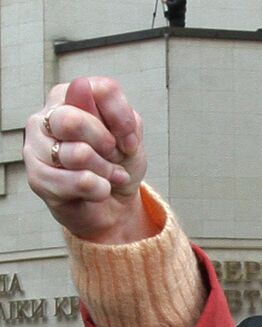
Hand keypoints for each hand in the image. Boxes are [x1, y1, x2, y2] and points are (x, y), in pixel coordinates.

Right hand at [24, 77, 155, 243]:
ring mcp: (36, 146)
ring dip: (106, 171)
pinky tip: (100, 190)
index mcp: (71, 96)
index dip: (123, 119)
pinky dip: (100, 189)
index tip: (129, 140)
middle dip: (106, 145)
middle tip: (114, 157)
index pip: (100, 89)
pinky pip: (79, 182)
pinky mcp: (37, 177)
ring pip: (78, 154)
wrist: (113, 207)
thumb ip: (117, 113)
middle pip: (73, 119)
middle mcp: (47, 115)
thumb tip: (84, 91)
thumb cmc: (118, 165)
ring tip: (110, 176)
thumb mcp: (130, 138)